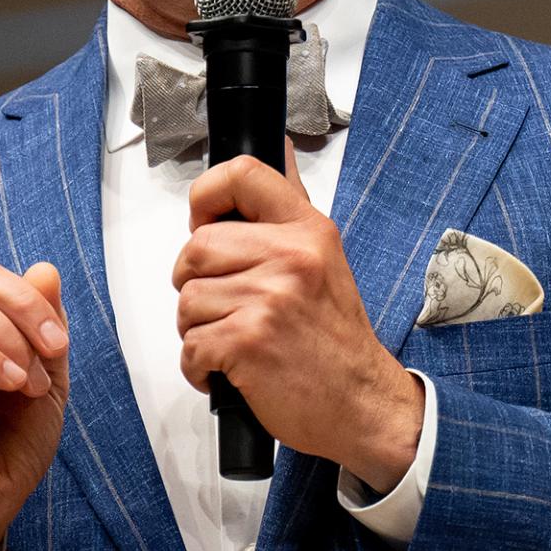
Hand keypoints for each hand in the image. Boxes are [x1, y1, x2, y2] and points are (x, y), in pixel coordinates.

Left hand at [174, 146, 422, 493]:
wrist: (363, 403)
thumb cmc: (336, 340)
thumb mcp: (326, 260)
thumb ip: (292, 208)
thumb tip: (282, 147)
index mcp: (309, 231)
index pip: (242, 175)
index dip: (206, 197)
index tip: (206, 224)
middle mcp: (292, 257)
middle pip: (196, 248)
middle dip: (197, 285)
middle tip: (227, 307)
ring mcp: (270, 298)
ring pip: (187, 301)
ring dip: (200, 331)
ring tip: (237, 342)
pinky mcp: (249, 341)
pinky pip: (190, 346)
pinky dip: (201, 367)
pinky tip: (232, 369)